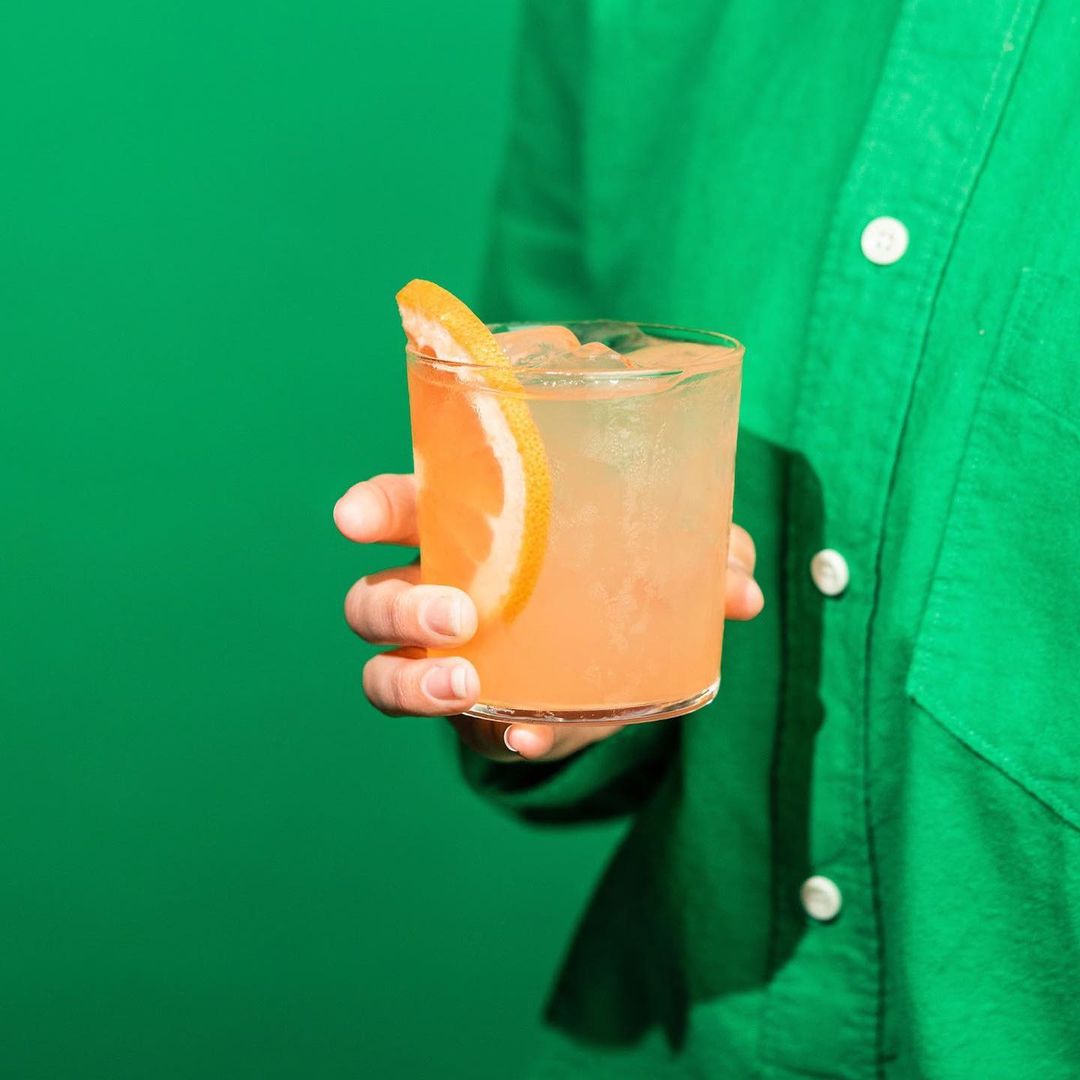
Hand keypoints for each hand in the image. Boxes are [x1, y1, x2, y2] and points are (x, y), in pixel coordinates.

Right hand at [335, 473, 763, 762]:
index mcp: (470, 531)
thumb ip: (705, 553)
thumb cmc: (622, 575)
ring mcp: (452, 662)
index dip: (372, 508)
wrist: (621, 660)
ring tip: (468, 683)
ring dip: (415, 680)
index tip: (353, 517)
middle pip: (371, 600)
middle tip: (458, 612)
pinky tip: (531, 734)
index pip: (403, 509)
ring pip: (386, 673)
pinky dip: (500, 735)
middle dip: (395, 606)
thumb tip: (741, 589)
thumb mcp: (663, 551)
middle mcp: (441, 594)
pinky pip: (467, 732)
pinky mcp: (485, 717)